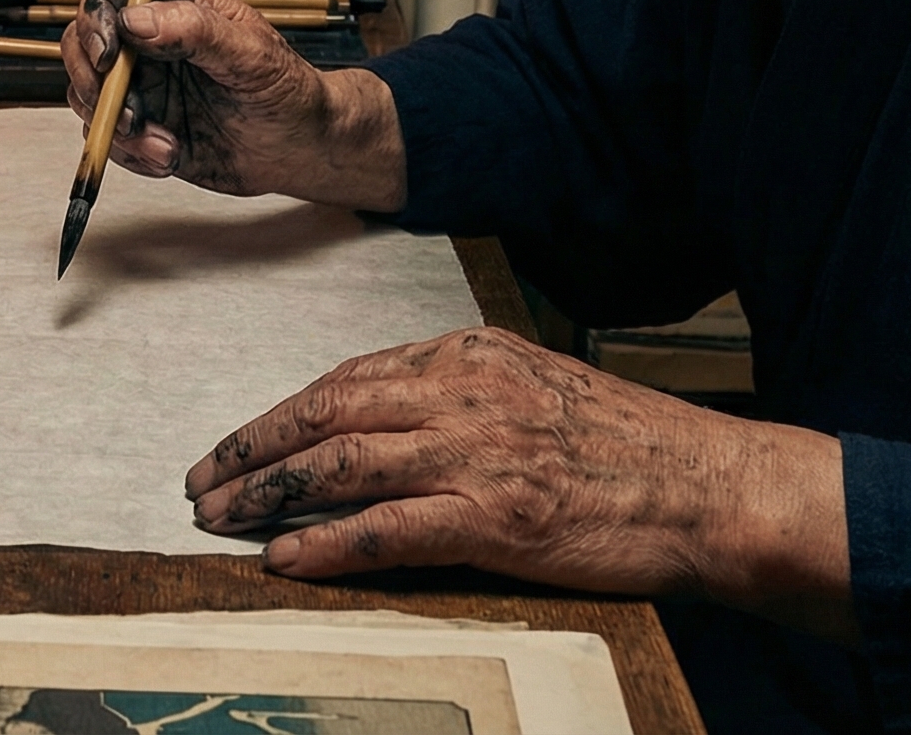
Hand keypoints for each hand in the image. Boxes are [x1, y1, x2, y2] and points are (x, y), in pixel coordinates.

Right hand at [58, 0, 405, 209]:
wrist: (298, 149)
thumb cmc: (288, 91)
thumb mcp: (252, 55)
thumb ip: (195, 31)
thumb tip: (135, 19)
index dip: (96, 13)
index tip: (108, 54)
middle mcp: (149, 34)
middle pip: (81, 38)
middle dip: (95, 82)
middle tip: (130, 115)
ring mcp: (139, 79)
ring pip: (86, 92)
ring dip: (116, 127)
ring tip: (165, 146)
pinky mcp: (138, 120)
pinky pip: (104, 134)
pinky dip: (127, 153)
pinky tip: (169, 156)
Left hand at [185, 326, 854, 641]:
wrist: (706, 489)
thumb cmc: (627, 445)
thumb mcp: (535, 384)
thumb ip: (461, 391)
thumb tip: (381, 419)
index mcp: (470, 354)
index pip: (348, 377)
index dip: (284, 413)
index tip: (243, 440)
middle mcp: (463, 393)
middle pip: (326, 414)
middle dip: (254, 448)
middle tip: (204, 479)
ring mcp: (475, 455)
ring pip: (340, 467)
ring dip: (268, 495)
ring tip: (222, 519)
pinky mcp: (492, 519)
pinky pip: (385, 531)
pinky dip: (325, 544)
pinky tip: (285, 557)